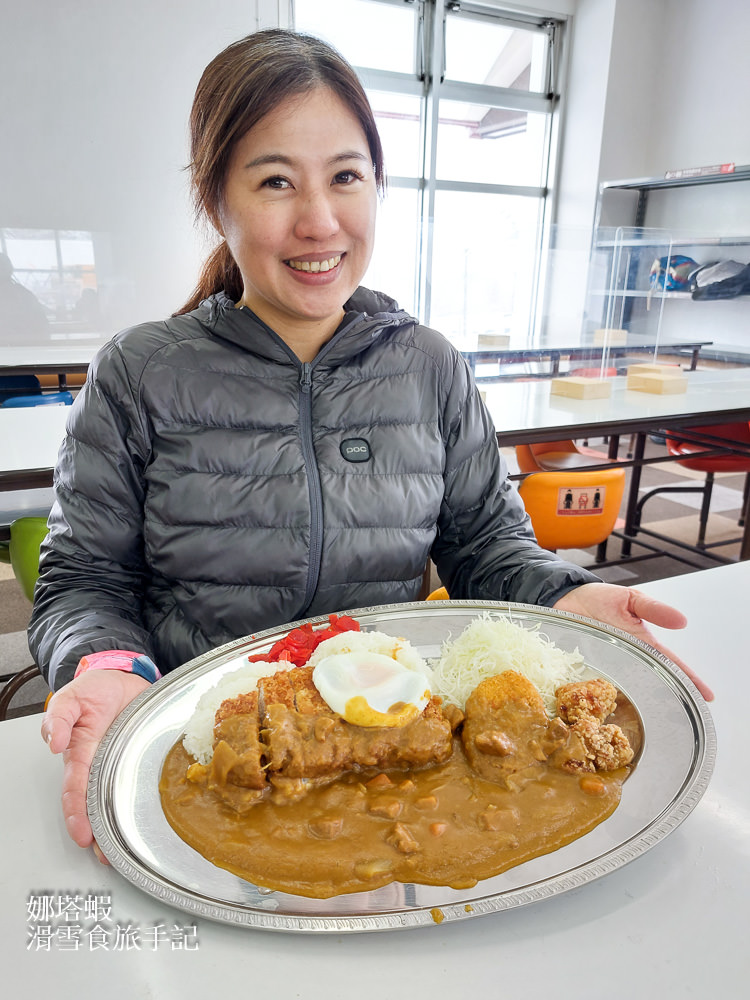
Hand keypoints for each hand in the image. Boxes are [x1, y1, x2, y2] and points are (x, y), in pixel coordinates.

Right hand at [40, 670, 151, 860]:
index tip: (83, 836)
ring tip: (125, 850)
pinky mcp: (142, 755)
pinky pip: (143, 779)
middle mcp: (101, 763)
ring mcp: (122, 761)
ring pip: (119, 798)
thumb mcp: (72, 696)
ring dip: (120, 824)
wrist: (122, 675)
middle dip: (100, 831)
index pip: (78, 789)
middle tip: (107, 856)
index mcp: (82, 753)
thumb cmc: (95, 689)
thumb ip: (59, 717)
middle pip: (97, 803)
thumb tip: (53, 742)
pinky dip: (145, 799)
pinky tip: (150, 816)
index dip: (79, 814)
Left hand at [553, 582, 713, 701]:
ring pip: (622, 690)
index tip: (706, 695)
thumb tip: (681, 621)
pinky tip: (600, 713)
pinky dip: (595, 699)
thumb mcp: (631, 599)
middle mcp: (624, 659)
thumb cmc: (599, 599)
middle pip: (648, 683)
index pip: (669, 664)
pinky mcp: (582, 669)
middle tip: (679, 717)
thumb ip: (654, 609)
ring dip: (631, 704)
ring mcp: (604, 666)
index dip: (688, 679)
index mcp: (641, 644)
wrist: (563, 597)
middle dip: (664, 700)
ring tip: (647, 722)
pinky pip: (590, 688)